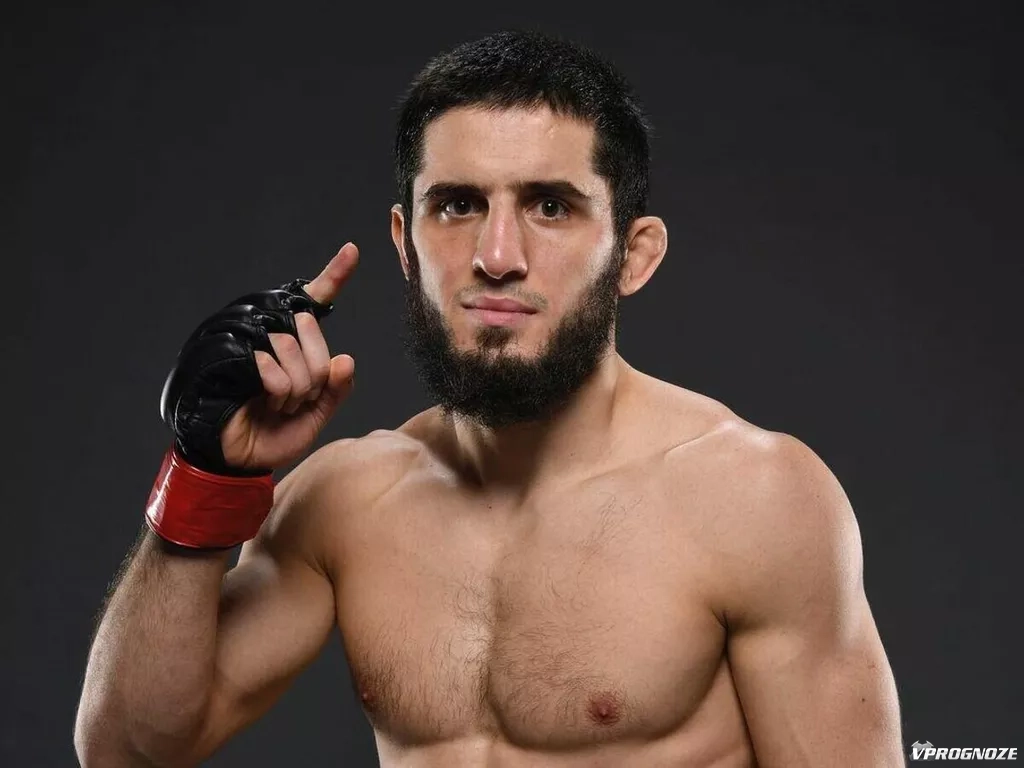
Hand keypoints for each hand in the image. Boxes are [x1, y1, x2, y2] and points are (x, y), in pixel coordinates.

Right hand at [218, 243, 357, 470]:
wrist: (240, 460)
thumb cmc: (275, 435)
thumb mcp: (317, 414)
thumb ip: (336, 388)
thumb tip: (346, 359)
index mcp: (295, 346)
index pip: (315, 303)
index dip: (333, 275)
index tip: (352, 251)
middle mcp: (273, 337)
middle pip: (310, 332)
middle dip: (314, 377)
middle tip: (297, 402)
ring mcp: (251, 345)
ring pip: (292, 350)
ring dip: (295, 390)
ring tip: (278, 406)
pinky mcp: (233, 359)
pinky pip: (272, 367)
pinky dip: (278, 393)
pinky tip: (264, 405)